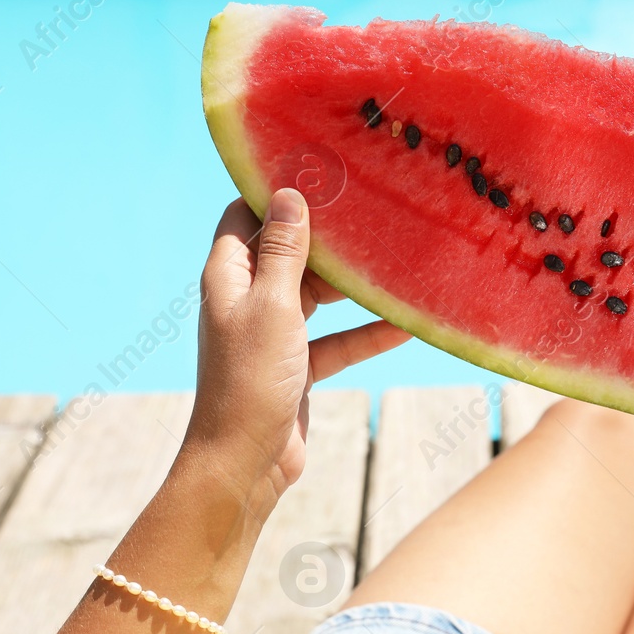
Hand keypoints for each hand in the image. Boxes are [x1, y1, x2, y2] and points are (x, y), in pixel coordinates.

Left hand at [182, 189, 409, 493]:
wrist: (244, 462)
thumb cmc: (249, 379)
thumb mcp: (273, 305)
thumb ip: (283, 251)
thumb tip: (289, 194)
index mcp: (229, 276)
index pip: (246, 215)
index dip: (277, 192)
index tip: (322, 171)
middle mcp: (246, 299)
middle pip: (287, 251)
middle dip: (326, 235)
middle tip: (372, 210)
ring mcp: (272, 334)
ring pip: (316, 295)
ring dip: (351, 285)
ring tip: (393, 260)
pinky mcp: (296, 367)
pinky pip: (336, 340)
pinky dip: (364, 333)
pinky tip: (404, 324)